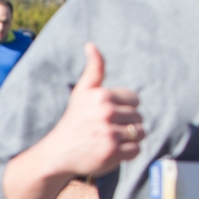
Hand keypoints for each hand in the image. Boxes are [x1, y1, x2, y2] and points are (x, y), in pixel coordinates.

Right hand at [44, 44, 143, 176]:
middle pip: (139, 117)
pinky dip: (128, 153)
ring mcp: (109, 133)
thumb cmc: (74, 121)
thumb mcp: (81, 92)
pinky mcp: (113, 152)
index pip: (135, 100)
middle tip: (106, 130)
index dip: (124, 109)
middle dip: (127, 125)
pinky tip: (111, 151)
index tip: (108, 116)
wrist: (58, 153)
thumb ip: (93, 69)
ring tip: (110, 140)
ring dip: (129, 139)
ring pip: (140, 133)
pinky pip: (136, 150)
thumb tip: (91, 45)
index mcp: (101, 95)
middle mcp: (105, 112)